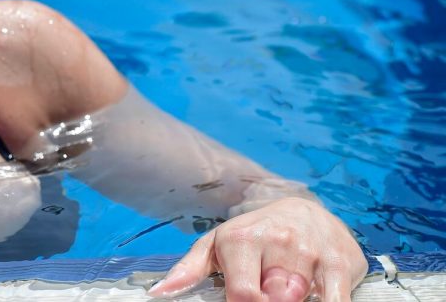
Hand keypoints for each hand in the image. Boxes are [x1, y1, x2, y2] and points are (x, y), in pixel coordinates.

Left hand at [148, 197, 366, 300]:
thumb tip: (159, 292)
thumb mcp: (216, 246)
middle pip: (274, 300)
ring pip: (301, 300)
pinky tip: (314, 298)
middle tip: (268, 290)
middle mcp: (278, 240)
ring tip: (286, 289)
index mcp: (241, 239)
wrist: (304, 209)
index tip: (244, 300)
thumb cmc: (254, 235)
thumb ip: (189, 270)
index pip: (243, 294)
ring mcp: (312, 251)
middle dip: (268, 301)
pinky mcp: (342, 262)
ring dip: (293, 301)